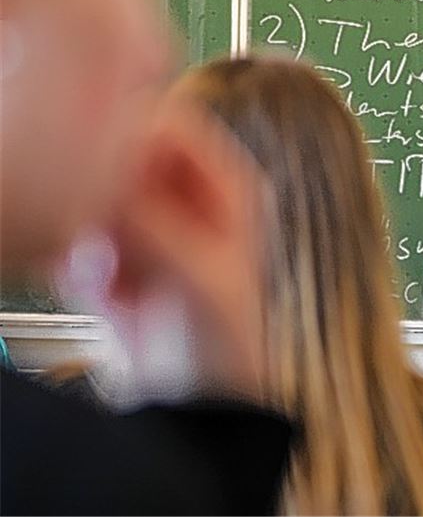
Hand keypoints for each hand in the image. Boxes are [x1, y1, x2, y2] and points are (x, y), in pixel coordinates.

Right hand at [106, 105, 268, 398]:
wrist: (197, 412)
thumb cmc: (224, 344)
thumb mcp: (196, 275)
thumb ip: (153, 219)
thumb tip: (104, 173)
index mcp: (229, 188)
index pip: (173, 126)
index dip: (130, 134)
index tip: (94, 159)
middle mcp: (191, 201)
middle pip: (124, 159)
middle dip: (102, 195)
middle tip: (97, 236)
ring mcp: (151, 230)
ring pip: (95, 198)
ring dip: (87, 236)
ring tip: (103, 277)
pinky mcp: (115, 262)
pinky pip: (78, 240)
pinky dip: (77, 265)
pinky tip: (99, 297)